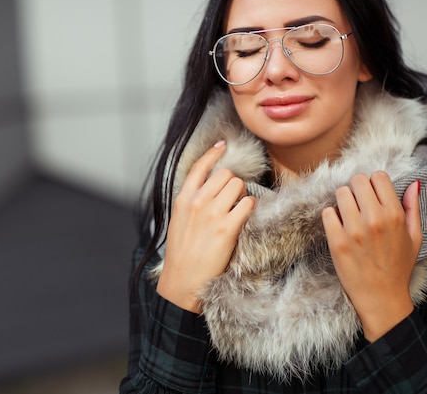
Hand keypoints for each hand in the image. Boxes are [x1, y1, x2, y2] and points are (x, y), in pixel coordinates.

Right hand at [157, 141, 256, 312]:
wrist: (182, 281)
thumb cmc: (181, 253)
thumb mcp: (178, 220)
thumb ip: (190, 201)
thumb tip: (209, 186)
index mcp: (183, 199)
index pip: (199, 166)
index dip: (213, 153)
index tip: (222, 145)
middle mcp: (197, 202)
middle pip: (226, 175)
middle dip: (232, 184)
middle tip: (230, 200)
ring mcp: (213, 214)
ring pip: (239, 186)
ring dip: (242, 196)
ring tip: (235, 212)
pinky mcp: (227, 228)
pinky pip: (248, 205)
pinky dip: (249, 209)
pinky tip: (243, 220)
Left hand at [322, 172, 421, 341]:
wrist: (382, 298)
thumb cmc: (398, 267)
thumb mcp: (415, 237)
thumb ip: (413, 207)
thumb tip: (414, 182)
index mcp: (395, 215)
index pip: (378, 177)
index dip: (373, 184)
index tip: (371, 196)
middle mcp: (375, 219)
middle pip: (357, 181)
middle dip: (356, 190)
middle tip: (358, 205)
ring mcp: (354, 230)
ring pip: (340, 193)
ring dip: (343, 202)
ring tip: (348, 217)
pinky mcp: (337, 242)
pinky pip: (327, 213)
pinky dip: (331, 218)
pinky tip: (339, 228)